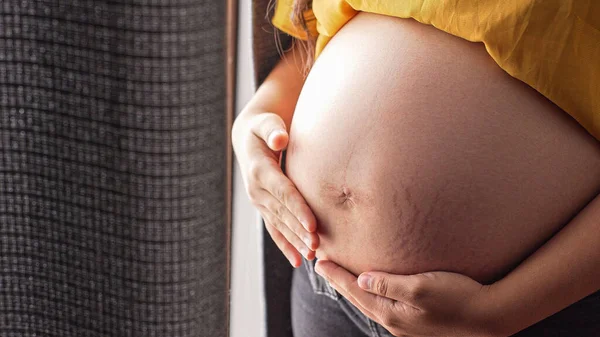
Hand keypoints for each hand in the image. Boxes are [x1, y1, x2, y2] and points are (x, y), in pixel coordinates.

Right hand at [232, 110, 318, 266]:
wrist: (248, 138)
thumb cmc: (264, 126)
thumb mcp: (266, 122)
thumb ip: (273, 128)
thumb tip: (280, 137)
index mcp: (260, 170)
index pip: (284, 193)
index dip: (298, 209)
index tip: (313, 225)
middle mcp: (257, 190)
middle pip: (283, 214)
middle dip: (300, 232)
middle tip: (318, 247)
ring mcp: (259, 201)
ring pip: (280, 225)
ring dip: (295, 242)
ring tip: (312, 256)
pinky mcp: (263, 207)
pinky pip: (274, 230)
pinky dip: (286, 245)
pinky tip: (298, 261)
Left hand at [314, 260, 499, 336]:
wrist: (490, 318)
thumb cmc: (458, 298)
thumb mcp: (421, 287)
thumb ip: (388, 284)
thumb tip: (361, 281)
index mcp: (391, 312)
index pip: (355, 291)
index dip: (336, 275)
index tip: (320, 261)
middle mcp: (394, 322)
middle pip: (358, 299)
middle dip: (340, 283)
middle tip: (323, 266)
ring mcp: (405, 325)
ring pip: (370, 305)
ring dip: (354, 290)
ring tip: (341, 277)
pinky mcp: (416, 324)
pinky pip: (384, 308)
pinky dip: (371, 296)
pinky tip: (372, 290)